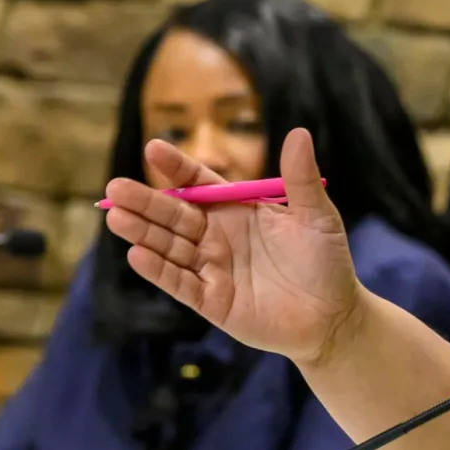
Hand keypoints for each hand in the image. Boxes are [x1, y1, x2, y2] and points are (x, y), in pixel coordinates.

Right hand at [104, 131, 363, 364]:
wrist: (334, 316)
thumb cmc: (326, 262)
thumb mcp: (317, 216)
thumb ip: (301, 179)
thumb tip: (298, 133)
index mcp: (237, 210)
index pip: (198, 184)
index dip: (177, 169)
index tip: (154, 149)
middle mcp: (218, 236)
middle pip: (174, 215)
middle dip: (145, 202)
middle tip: (115, 188)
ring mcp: (212, 269)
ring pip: (170, 247)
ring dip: (143, 233)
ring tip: (116, 218)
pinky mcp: (212, 301)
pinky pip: (181, 284)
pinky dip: (159, 272)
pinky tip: (137, 256)